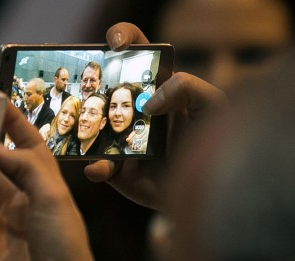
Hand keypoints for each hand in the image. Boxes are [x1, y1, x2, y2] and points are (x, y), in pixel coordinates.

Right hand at [84, 22, 227, 210]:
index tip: (116, 45)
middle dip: (88, 80)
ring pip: (89, 126)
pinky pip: (98, 167)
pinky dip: (96, 168)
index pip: (135, 51)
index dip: (122, 37)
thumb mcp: (211, 106)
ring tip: (83, 129)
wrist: (208, 189)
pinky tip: (98, 168)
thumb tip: (151, 104)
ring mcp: (119, 138)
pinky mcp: (116, 170)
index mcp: (153, 86)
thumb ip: (188, 88)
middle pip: (101, 85)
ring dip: (82, 125)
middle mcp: (131, 108)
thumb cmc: (212, 142)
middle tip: (84, 84)